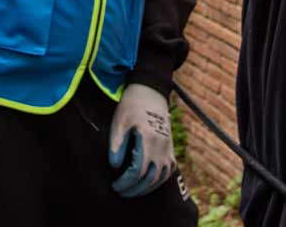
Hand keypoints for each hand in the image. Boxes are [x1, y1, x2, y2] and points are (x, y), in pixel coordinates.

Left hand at [107, 83, 175, 198]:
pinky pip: (168, 171)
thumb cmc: (131, 107)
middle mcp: (161, 146)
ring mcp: (168, 148)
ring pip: (161, 177)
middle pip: (150, 178)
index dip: (125, 182)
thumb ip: (116, 145)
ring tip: (132, 192)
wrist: (149, 93)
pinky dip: (159, 181)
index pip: (137, 171)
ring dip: (147, 188)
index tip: (114, 185)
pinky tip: (148, 184)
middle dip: (135, 189)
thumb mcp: (119, 122)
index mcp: (148, 139)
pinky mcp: (170, 148)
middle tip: (120, 192)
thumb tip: (115, 166)